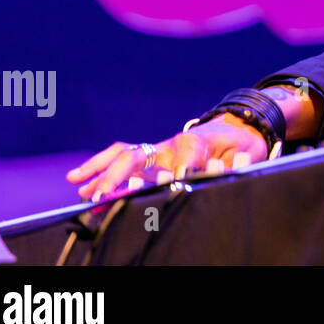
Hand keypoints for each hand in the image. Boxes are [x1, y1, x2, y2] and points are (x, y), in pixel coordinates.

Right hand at [65, 114, 270, 202]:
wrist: (241, 128)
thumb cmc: (241, 143)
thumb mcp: (244, 152)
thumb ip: (230, 164)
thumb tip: (217, 172)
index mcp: (193, 142)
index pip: (179, 161)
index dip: (176, 175)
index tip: (172, 186)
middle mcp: (170, 145)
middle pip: (136, 156)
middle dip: (117, 175)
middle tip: (101, 196)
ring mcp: (160, 150)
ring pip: (123, 156)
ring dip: (100, 172)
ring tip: (79, 189)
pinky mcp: (155, 156)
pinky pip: (123, 158)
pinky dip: (101, 168)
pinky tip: (83, 183)